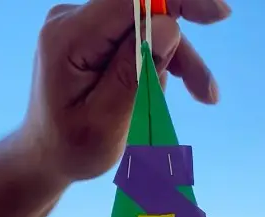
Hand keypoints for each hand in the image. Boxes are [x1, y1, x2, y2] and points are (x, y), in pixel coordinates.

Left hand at [21, 0, 231, 183]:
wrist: (47, 154)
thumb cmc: (71, 146)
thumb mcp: (104, 123)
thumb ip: (133, 73)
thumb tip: (167, 26)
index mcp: (68, 38)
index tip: (218, 15)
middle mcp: (73, 21)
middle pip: (145, 11)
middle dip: (181, 47)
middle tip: (207, 84)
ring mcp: (86, 25)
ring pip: (150, 25)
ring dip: (178, 59)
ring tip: (201, 95)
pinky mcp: (99, 34)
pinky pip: (141, 35)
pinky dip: (164, 60)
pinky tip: (175, 89)